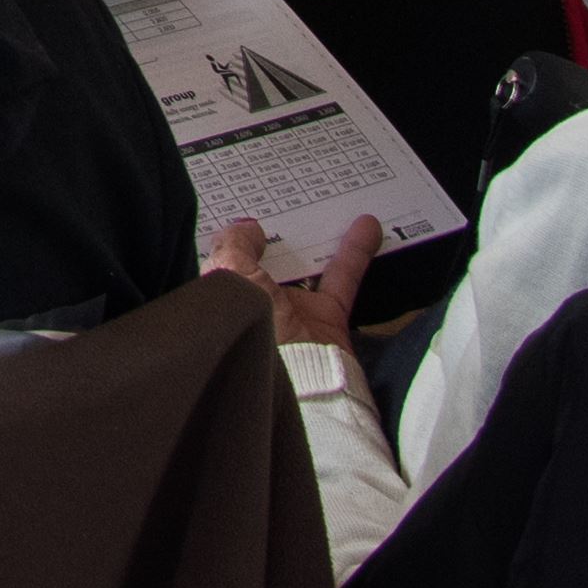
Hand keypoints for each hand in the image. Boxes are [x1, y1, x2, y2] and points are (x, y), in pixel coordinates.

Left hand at [207, 214, 382, 361]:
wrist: (301, 383)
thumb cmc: (255, 334)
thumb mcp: (230, 275)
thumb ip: (235, 247)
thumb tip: (248, 228)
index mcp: (222, 300)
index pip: (221, 265)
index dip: (225, 241)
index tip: (230, 214)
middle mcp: (255, 307)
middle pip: (263, 264)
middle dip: (268, 238)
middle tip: (278, 203)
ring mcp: (293, 315)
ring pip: (305, 267)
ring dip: (316, 238)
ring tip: (324, 206)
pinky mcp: (327, 321)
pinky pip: (342, 279)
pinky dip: (355, 252)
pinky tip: (366, 227)